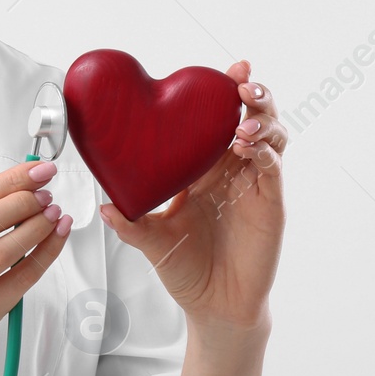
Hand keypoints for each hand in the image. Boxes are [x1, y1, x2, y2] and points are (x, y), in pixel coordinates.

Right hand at [0, 160, 72, 362]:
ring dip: (36, 226)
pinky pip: (21, 279)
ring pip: (3, 252)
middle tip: (44, 194)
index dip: (8, 181)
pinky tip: (56, 236)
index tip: (36, 170)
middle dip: (21, 201)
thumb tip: (20, 185)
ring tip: (53, 212)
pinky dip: (45, 253)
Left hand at [98, 60, 284, 333]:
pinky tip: (246, 148)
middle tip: (240, 81)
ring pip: (270, 136)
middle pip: (251, 118)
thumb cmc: (186, 269)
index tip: (223, 69)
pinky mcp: (269, 204)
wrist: (213, 306)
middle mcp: (232, 171)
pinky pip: (271, 168)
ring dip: (261, 120)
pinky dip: (263, 152)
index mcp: (203, 169)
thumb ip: (131, 224)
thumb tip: (103, 205)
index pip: (215, 120)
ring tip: (242, 121)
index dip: (221, 93)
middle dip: (251, 93)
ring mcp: (253, 185)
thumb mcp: (152, 242)